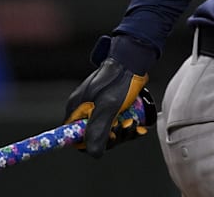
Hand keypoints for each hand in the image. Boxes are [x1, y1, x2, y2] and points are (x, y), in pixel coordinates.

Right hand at [64, 36, 149, 157]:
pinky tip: (138, 123)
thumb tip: (94, 153)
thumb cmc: (118, 81)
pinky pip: (117, 121)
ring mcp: (99, 106)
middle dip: (113, 136)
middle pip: (95, 135)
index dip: (91, 142)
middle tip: (126, 127)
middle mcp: (85, 109)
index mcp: (77, 109)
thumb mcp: (107, 107)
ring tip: (135, 123)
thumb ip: (98, 130)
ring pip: (109, 129)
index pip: (75, 136)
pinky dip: (128, 125)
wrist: (133, 60)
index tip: (108, 137)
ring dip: (123, 131)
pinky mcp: (112, 104)